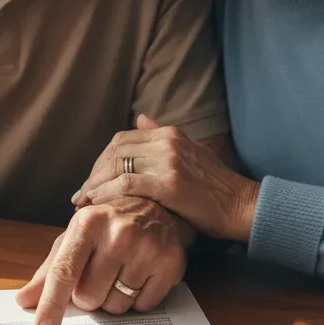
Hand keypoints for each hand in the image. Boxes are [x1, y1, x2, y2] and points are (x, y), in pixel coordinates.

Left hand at [15, 196, 192, 324]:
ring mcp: (148, 248)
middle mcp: (119, 232)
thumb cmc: (109, 223)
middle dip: (89, 295)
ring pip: (116, 307)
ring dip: (114, 298)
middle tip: (99, 272)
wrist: (158, 203)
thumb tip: (24, 300)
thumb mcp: (76, 236)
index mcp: (88, 222)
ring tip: (122, 270)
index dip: (52, 304)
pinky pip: (143, 307)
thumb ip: (50, 269)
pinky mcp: (171, 264)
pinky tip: (140, 274)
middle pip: (89, 297)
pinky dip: (137, 299)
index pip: (64, 272)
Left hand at [71, 115, 258, 240]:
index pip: (123, 138)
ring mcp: (168, 160)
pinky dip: (107, 193)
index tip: (92, 178)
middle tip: (83, 193)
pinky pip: (126, 183)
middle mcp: (167, 141)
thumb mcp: (190, 152)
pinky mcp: (168, 183)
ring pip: (116, 165)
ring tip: (84, 202)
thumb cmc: (215, 186)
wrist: (241, 205)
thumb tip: (141, 119)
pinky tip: (98, 203)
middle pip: (115, 150)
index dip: (101, 159)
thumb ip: (162, 136)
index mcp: (170, 133)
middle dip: (94, 172)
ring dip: (95, 184)